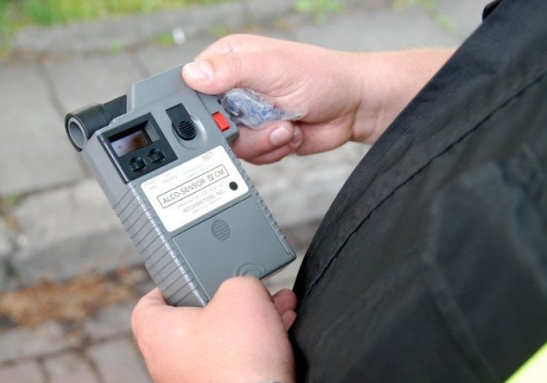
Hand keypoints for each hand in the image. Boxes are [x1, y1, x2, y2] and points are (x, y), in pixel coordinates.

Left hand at [131, 276, 297, 382]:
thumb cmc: (239, 354)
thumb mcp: (241, 292)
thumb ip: (239, 282)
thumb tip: (245, 293)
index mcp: (156, 333)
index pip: (148, 303)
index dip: (169, 286)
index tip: (191, 279)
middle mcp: (165, 364)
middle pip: (193, 322)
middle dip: (228, 303)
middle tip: (251, 293)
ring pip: (218, 343)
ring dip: (248, 324)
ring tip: (279, 310)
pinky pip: (231, 366)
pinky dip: (252, 350)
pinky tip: (280, 337)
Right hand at [183, 34, 452, 163]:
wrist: (354, 108)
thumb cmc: (323, 76)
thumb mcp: (272, 68)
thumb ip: (230, 70)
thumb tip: (192, 74)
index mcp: (229, 60)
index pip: (193, 84)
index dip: (202, 105)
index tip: (223, 115)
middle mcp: (234, 87)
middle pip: (210, 123)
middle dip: (239, 130)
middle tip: (265, 120)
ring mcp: (247, 115)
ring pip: (231, 145)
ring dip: (262, 141)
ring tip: (285, 126)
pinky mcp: (260, 137)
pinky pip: (250, 156)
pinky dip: (272, 150)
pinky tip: (289, 134)